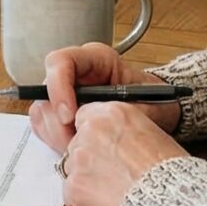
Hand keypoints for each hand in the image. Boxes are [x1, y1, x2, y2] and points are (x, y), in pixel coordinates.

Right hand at [25, 42, 181, 144]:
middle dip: (57, 121)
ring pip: (42, 110)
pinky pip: (45, 125)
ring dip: (56, 133)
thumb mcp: (145, 104)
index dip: (59, 88)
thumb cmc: (158, 103)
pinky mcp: (63, 112)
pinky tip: (76, 146)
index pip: (60, 62)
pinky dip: (56, 139)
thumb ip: (119, 111)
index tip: (70, 116)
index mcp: (96, 59)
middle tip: (75, 141)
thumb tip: (92, 120)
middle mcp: (76, 73)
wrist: (163, 113)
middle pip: (45, 90)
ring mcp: (67, 92)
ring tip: (81, 147)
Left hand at [44, 102, 186, 205]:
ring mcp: (79, 159)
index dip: (96, 137)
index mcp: (111, 113)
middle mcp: (91, 131)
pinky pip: (71, 194)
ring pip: (73, 169)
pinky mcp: (74, 187)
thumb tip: (115, 140)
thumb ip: (123, 132)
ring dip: (87, 180)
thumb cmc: (171, 173)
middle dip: (91, 159)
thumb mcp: (152, 135)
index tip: (104, 148)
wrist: (172, 202)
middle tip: (113, 174)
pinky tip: (107, 204)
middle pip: (78, 144)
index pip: (85, 118)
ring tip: (115, 191)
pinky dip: (85, 201)